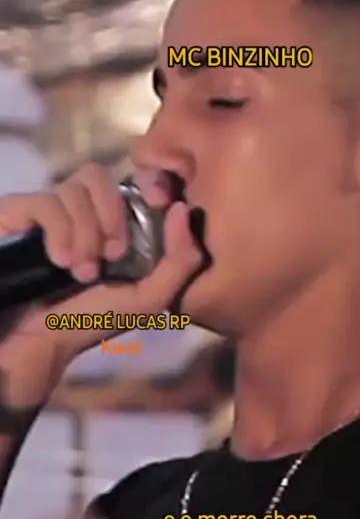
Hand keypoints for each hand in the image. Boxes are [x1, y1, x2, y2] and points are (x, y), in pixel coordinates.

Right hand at [0, 163, 202, 370]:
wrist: (37, 343)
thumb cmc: (92, 321)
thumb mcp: (149, 299)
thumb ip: (180, 261)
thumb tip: (182, 210)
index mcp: (111, 221)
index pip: (130, 177)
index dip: (147, 183)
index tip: (157, 203)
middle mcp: (78, 209)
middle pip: (99, 175)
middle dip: (111, 217)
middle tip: (112, 256)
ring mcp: (46, 209)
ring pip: (74, 188)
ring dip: (86, 234)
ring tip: (81, 273)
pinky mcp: (18, 212)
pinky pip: (46, 201)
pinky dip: (60, 232)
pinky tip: (60, 262)